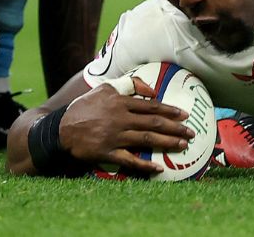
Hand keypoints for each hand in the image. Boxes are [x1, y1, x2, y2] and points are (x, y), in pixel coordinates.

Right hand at [59, 77, 194, 175]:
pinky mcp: (106, 153)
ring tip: (182, 145)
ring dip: (166, 143)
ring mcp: (114, 137)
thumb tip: (153, 91)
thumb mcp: (106, 88)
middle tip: (191, 133)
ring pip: (146, 139)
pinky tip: (158, 169)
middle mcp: (120, 119)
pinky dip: (144, 165)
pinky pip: (129, 160)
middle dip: (175, 128)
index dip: (170, 111)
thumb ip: (130, 85)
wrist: (61, 129)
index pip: (151, 106)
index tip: (185, 115)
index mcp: (121, 102)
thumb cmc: (86, 107)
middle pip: (153, 123)